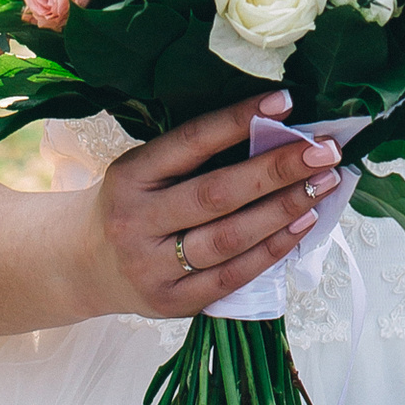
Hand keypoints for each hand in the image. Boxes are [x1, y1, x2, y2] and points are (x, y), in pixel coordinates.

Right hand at [64, 91, 340, 323]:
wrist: (80, 264)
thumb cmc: (130, 203)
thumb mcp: (143, 170)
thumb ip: (195, 156)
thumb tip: (275, 128)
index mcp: (129, 176)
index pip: (190, 142)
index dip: (238, 120)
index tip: (286, 102)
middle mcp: (135, 222)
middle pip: (217, 194)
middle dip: (277, 170)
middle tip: (325, 150)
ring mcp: (152, 268)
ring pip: (229, 239)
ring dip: (284, 210)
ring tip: (324, 185)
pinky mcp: (171, 303)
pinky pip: (232, 277)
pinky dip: (272, 250)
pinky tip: (303, 225)